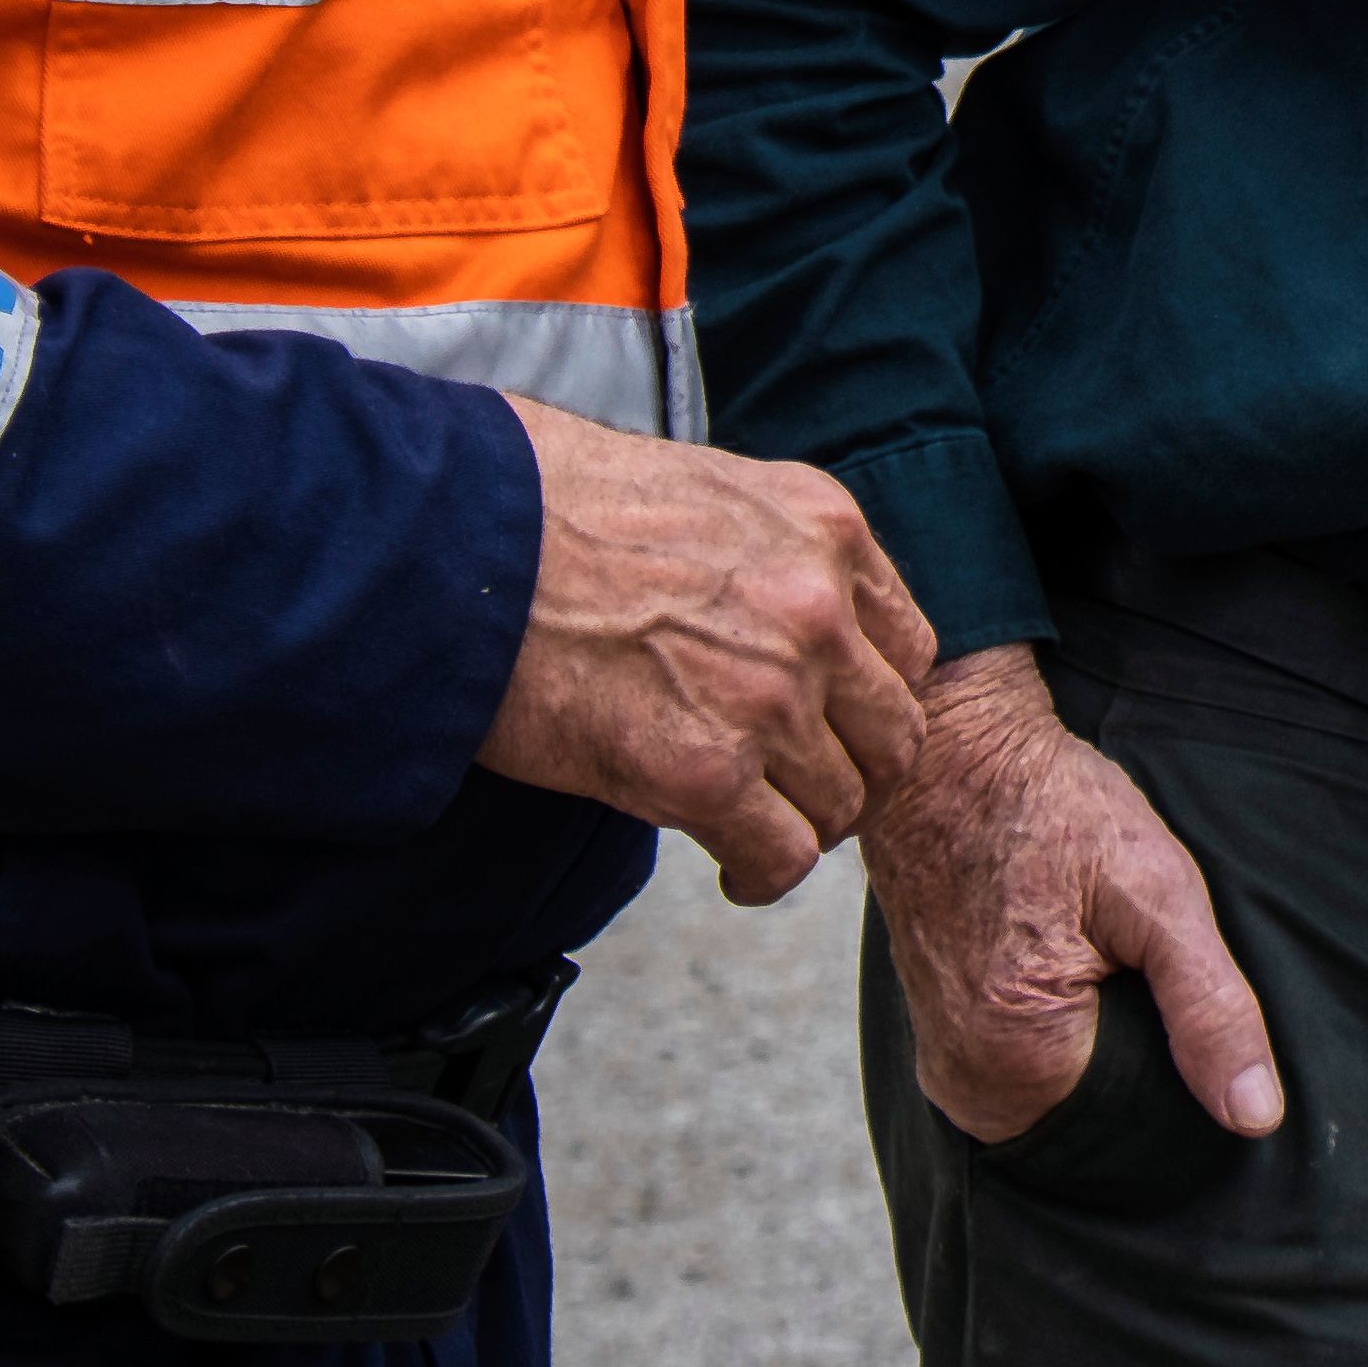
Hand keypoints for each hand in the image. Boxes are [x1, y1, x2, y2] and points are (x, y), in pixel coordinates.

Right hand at [469, 397, 939, 905]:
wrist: (461, 544)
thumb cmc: (551, 512)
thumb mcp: (708, 494)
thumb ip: (773, 556)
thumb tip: (784, 620)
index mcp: (826, 530)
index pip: (907, 647)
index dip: (868, 701)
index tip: (830, 726)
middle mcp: (819, 609)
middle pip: (895, 734)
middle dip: (853, 773)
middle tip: (800, 790)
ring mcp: (771, 694)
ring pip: (843, 803)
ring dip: (801, 825)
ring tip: (752, 827)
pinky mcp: (705, 772)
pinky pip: (782, 855)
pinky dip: (761, 874)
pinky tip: (731, 868)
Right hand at [863, 640, 1284, 1146]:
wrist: (951, 753)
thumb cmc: (1053, 808)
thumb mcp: (1157, 892)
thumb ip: (1210, 1009)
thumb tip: (1256, 1117)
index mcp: (1016, 1068)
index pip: (1137, 1132)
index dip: (1180, 1077)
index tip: (1179, 996)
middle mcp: (968, 1090)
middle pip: (1096, 1123)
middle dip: (1141, 1064)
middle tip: (1142, 965)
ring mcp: (948, 1068)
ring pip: (1063, 1098)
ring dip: (1102, 1047)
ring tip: (1109, 962)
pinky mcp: (944, 1041)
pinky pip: (1027, 1073)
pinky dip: (1065, 1035)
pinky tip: (1079, 970)